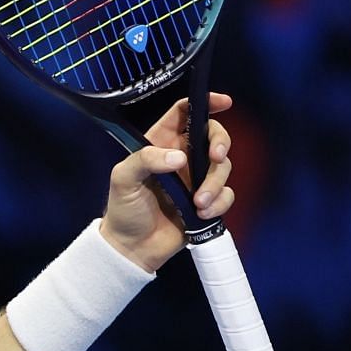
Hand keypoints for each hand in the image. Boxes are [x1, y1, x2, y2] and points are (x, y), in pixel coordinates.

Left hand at [100, 92, 234, 271]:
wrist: (133, 247)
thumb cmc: (123, 209)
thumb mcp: (123, 179)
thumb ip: (146, 160)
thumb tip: (179, 158)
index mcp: (160, 143)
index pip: (184, 113)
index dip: (204, 102)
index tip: (223, 102)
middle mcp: (181, 157)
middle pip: (213, 136)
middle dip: (220, 143)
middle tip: (215, 157)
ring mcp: (196, 179)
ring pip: (223, 167)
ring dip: (215, 183)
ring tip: (198, 203)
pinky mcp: (207, 201)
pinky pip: (227, 194)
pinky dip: (219, 203)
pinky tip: (201, 214)